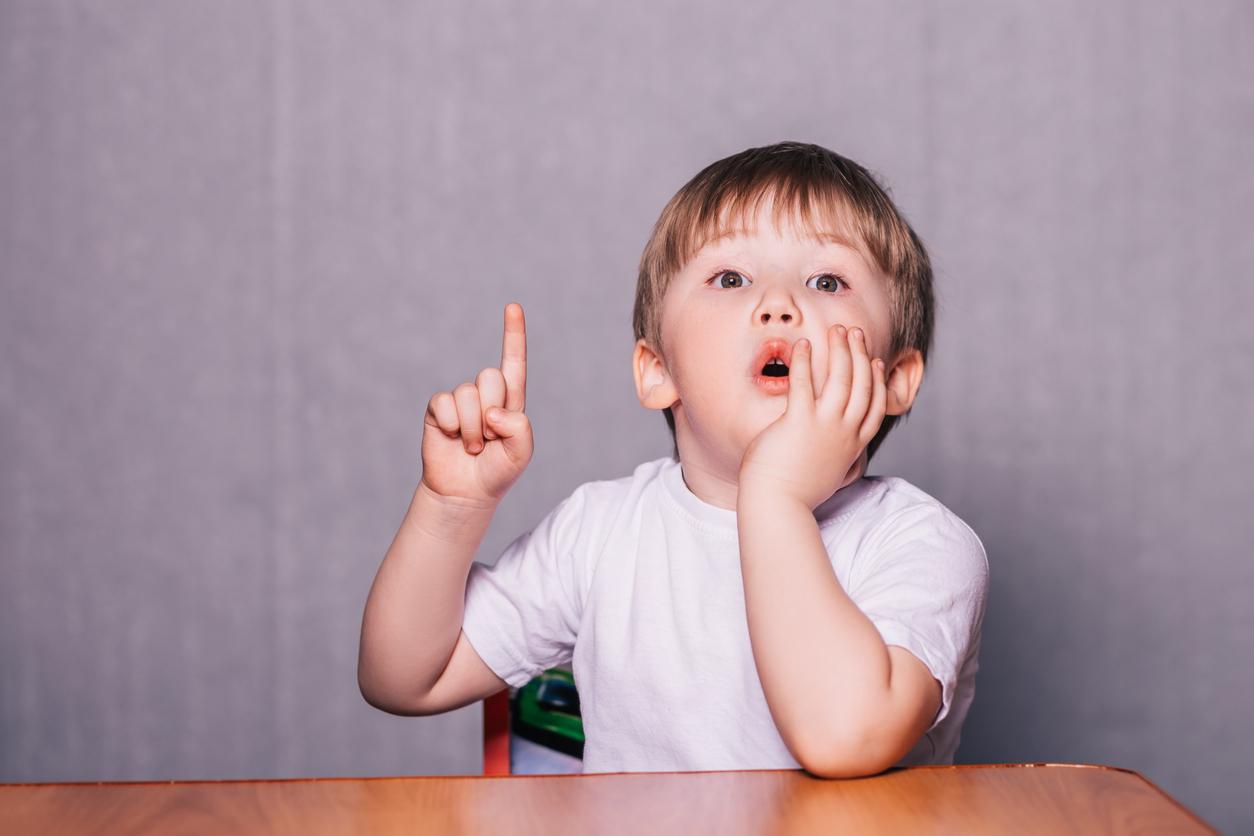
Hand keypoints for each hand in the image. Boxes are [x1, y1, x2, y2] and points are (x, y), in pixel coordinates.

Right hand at [419, 302, 532, 506]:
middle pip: (490, 376)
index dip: (513, 334)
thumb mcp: (521, 453)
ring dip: (473, 428)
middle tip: (489, 439)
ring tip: (473, 446)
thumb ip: (519, 429)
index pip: (514, 362)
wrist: (465, 493)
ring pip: (468, 393)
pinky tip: (454, 439)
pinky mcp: (439, 409)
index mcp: (511, 400)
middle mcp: (485, 395)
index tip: (513, 306)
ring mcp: (460, 401)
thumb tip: (493, 411)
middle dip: (491, 410)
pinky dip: (453, 425)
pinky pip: (445, 403)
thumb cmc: (496, 471)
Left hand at [739, 324, 886, 510]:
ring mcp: (825, 427)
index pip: (874, 406)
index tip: (875, 362)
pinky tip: (802, 345)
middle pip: (862, 384)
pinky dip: (804, 361)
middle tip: (855, 332)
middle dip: (860, 354)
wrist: (778, 506)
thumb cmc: (796, 493)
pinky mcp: (799, 423)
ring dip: (841, 350)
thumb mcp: (827, 474)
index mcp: (853, 446)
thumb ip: (835, 458)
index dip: (877, 380)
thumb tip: (837, 457)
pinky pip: (804, 384)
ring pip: (841, 379)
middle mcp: (844, 433)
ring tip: (837, 330)